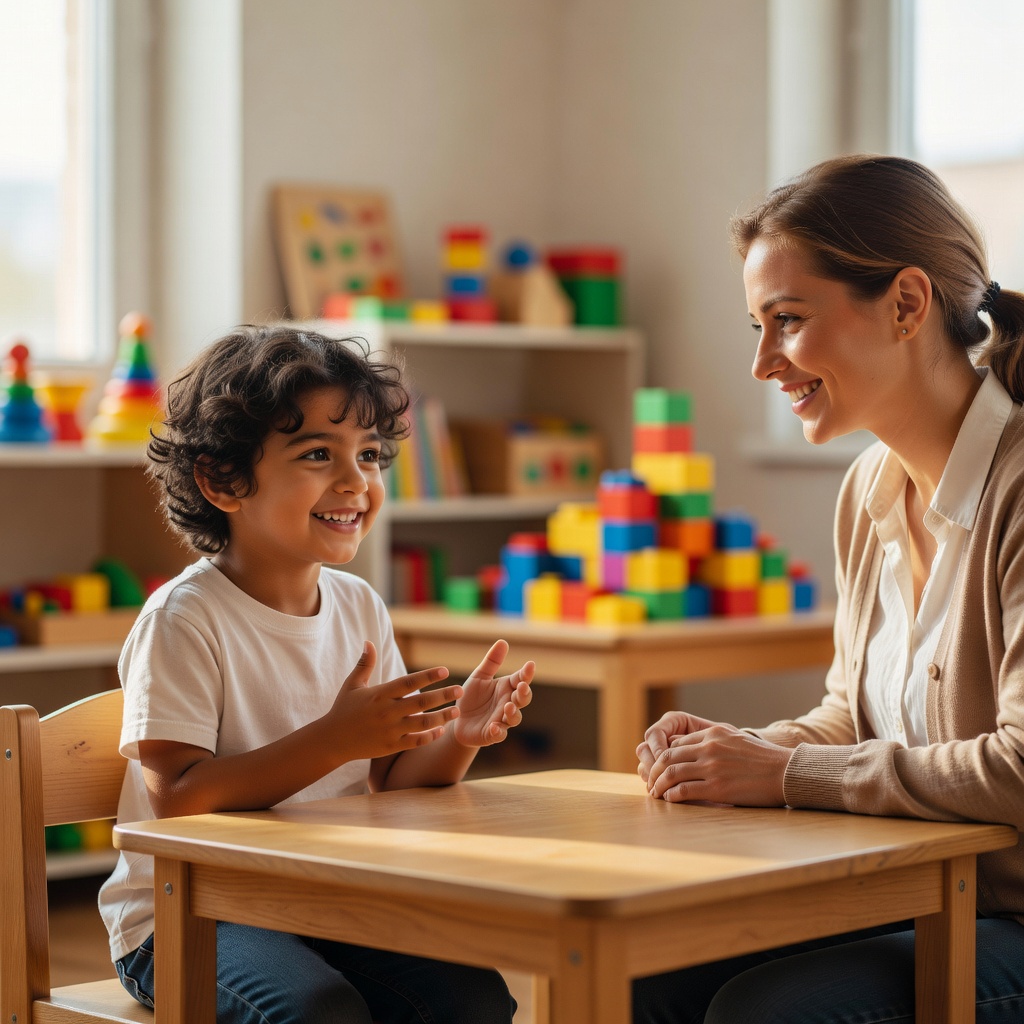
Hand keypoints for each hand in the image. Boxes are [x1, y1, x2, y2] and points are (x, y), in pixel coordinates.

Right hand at [329, 641, 463, 760]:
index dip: (427, 676)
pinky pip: (415, 742)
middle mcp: (386, 712)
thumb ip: (365, 664)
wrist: (332, 741)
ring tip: (456, 711)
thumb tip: (369, 641)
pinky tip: (441, 730)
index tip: (445, 670)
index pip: (408, 682)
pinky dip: (429, 736)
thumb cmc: (343, 709)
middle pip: (421, 702)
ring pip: (422, 723)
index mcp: (379, 694)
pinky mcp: (390, 747)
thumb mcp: (353, 685)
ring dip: (442, 717)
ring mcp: (390, 731)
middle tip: (460, 690)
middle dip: (443, 696)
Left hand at [452, 639, 534, 746]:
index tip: (530, 664)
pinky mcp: (491, 734)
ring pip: (514, 718)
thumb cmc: (472, 697)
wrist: (458, 720)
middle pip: (523, 699)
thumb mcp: (479, 677)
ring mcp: (501, 720)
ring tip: (508, 707)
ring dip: (513, 713)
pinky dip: (498, 732)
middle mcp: (507, 703)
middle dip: (524, 694)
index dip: (527, 673)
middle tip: (521, 686)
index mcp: (506, 688)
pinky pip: (499, 734)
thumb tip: (503, 641)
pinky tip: (494, 726)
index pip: (521, 679)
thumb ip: (491, 662)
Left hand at [644, 719, 791, 805]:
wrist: (786, 772)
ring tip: (655, 792)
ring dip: (658, 784)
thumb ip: (715, 741)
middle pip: (668, 756)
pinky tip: (669, 799)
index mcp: (712, 734)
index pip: (676, 743)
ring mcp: (711, 767)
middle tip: (650, 781)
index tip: (659, 768)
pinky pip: (684, 790)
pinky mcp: (717, 787)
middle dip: (655, 770)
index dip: (664, 757)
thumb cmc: (764, 759)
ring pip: (671, 773)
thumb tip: (695, 750)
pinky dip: (672, 795)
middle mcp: (708, 747)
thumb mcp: (736, 739)